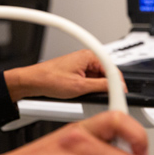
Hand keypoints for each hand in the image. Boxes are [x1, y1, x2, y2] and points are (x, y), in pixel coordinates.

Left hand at [4, 50, 125, 101]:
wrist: (33, 82)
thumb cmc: (49, 79)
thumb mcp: (80, 86)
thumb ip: (101, 87)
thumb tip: (117, 87)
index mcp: (88, 55)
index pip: (112, 67)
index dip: (118, 82)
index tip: (120, 93)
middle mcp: (85, 58)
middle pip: (106, 74)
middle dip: (106, 86)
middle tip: (103, 98)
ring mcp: (80, 65)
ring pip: (98, 78)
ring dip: (96, 89)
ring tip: (86, 95)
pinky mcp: (76, 72)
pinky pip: (89, 80)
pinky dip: (89, 89)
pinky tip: (82, 95)